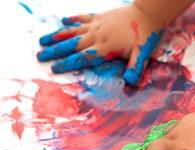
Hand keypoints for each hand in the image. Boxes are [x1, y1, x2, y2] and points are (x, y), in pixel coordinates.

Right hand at [37, 5, 163, 85]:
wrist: (148, 13)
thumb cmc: (145, 35)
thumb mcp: (142, 54)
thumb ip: (135, 69)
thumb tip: (130, 84)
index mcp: (106, 47)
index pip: (83, 57)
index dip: (68, 63)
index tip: (54, 68)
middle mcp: (97, 35)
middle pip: (72, 45)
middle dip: (55, 52)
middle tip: (39, 56)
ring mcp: (97, 25)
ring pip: (73, 31)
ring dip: (57, 36)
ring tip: (42, 40)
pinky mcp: (100, 16)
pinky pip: (83, 18)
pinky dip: (73, 20)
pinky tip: (63, 20)